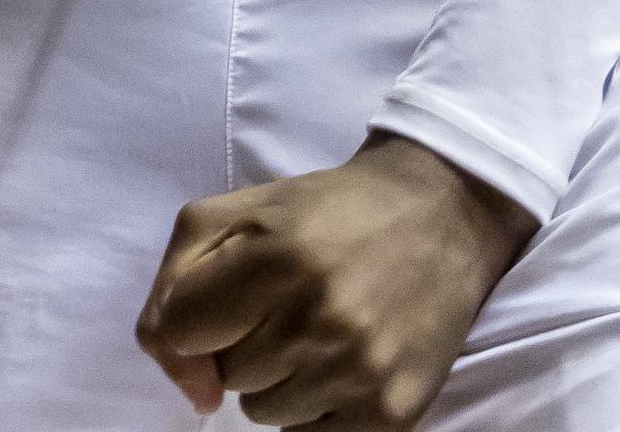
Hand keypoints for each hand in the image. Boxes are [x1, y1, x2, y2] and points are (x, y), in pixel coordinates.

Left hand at [136, 134, 535, 425]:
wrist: (441, 214)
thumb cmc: (329, 209)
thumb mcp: (242, 208)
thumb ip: (179, 279)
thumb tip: (190, 383)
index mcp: (276, 257)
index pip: (179, 331)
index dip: (188, 323)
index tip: (219, 308)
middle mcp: (319, 318)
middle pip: (226, 376)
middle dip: (245, 342)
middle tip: (289, 301)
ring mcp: (359, 372)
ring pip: (265, 413)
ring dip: (281, 377)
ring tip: (321, 327)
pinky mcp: (391, 415)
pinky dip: (318, 407)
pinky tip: (346, 359)